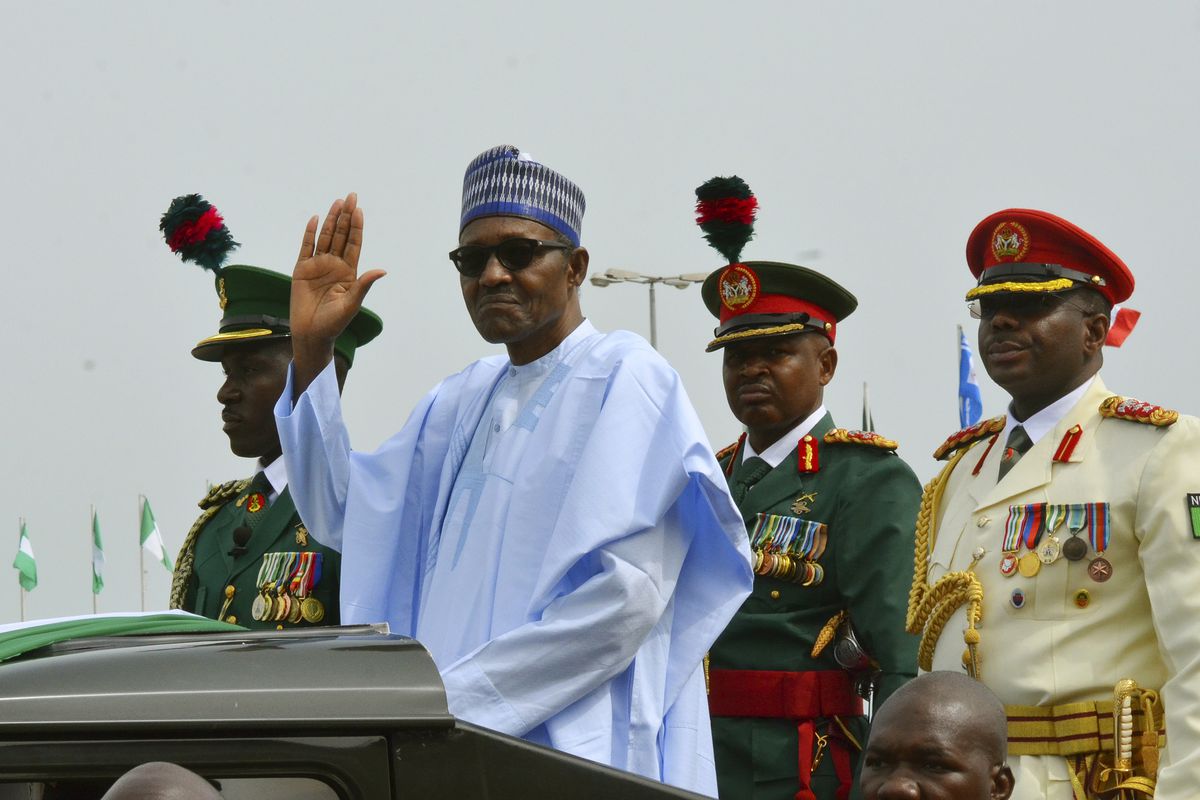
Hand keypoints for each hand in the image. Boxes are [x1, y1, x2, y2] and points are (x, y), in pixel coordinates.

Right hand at [290, 192, 385, 393]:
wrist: (311, 333)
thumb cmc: (334, 322)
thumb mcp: (352, 303)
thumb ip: (364, 284)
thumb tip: (383, 270)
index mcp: (349, 272)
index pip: (354, 244)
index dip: (357, 227)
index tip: (360, 210)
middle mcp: (334, 265)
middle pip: (341, 235)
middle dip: (346, 216)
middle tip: (351, 196)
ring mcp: (317, 265)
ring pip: (325, 237)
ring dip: (331, 220)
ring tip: (337, 202)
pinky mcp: (301, 269)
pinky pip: (305, 247)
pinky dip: (309, 233)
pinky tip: (314, 219)